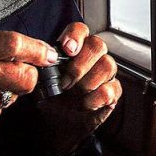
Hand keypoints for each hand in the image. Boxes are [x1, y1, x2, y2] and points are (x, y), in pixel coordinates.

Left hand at [35, 22, 121, 155]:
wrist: (59, 125)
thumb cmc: (52, 100)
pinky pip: (111, 88)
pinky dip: (95, 99)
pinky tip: (84, 105)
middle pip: (98, 45)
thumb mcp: (41, 82)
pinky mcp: (113, 92)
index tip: (67, 50)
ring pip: (107, 65)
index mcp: (75, 50)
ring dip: (86, 83)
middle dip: (79, 65)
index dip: (76, 36)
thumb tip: (45, 59)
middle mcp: (93, 58)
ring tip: (73, 95)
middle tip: (65, 82)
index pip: (81, 30)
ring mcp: (106, 74)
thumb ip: (45, 68)